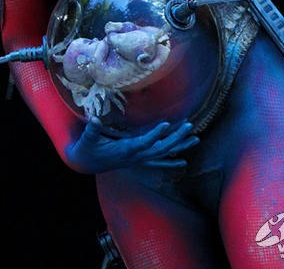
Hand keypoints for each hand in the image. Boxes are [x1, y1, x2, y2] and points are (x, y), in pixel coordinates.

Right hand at [65, 117, 198, 173]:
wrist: (87, 163)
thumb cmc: (88, 149)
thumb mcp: (87, 139)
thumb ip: (92, 131)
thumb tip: (94, 120)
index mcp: (125, 150)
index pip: (143, 143)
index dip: (155, 135)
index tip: (167, 125)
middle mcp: (135, 157)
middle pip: (160, 149)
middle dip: (176, 139)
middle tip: (189, 126)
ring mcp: (138, 159)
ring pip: (163, 154)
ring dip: (179, 147)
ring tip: (196, 139)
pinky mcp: (138, 159)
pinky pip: (158, 162)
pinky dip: (171, 162)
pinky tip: (183, 162)